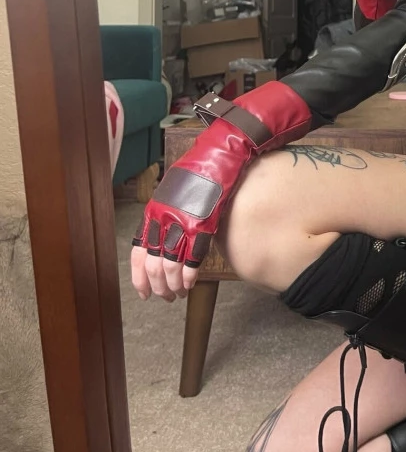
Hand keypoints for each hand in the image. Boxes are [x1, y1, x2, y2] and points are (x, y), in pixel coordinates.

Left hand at [131, 82, 311, 300]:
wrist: (220, 154)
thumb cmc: (200, 172)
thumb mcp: (176, 195)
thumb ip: (169, 218)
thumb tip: (166, 243)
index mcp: (153, 211)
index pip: (138, 253)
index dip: (140, 277)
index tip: (144, 292)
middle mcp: (163, 218)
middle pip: (154, 264)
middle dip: (158, 286)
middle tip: (165, 297)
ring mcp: (181, 222)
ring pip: (170, 266)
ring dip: (173, 285)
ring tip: (178, 294)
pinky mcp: (202, 224)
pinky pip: (191, 259)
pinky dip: (189, 276)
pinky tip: (190, 284)